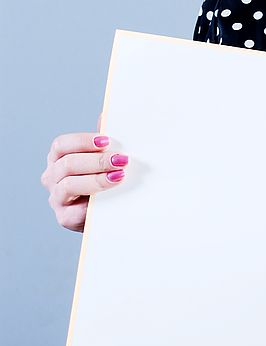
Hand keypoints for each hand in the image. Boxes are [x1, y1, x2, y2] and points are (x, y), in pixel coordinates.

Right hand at [40, 116, 127, 231]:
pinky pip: (75, 209)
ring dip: (96, 179)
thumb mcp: (106, 163)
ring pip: (69, 184)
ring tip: (119, 176)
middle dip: (96, 161)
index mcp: (58, 160)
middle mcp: (53, 177)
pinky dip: (93, 202)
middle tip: (121, 160)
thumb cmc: (107, 186)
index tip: (106, 141)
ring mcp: (57, 198)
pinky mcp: (65, 218)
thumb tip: (107, 116)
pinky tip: (109, 199)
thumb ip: (104, 144)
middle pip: (67, 164)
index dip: (82, 141)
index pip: (62, 145)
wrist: (110, 217)